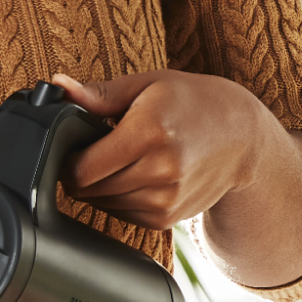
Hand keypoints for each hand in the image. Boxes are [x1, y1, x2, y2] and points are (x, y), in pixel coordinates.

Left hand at [51, 70, 291, 230]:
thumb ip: (100, 93)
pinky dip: (120, 198)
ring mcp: (167, 198)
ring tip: (122, 160)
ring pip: (104, 204)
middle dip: (82, 172)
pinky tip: (136, 175)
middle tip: (96, 150)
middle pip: (90, 189)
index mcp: (149, 132)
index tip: (73, 147)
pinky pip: (124, 214)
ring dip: (101, 186)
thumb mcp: (148, 85)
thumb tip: (59, 86)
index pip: (83, 169)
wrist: (242, 138)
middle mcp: (160, 170)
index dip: (67, 160)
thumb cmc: (192, 103)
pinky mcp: (168, 217)